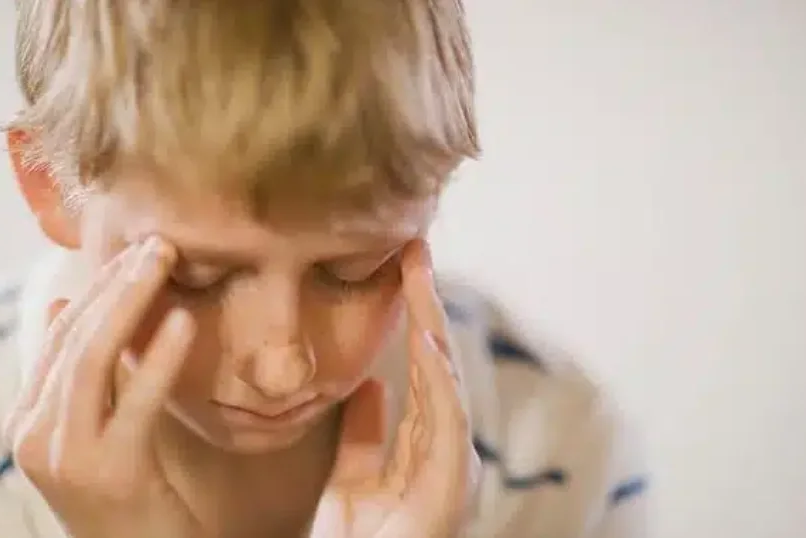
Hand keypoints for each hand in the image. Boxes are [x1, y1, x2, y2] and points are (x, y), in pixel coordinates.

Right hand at [4, 237, 205, 537]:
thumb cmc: (128, 495)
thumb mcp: (97, 427)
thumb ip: (81, 372)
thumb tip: (69, 301)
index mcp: (27, 420)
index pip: (59, 336)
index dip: (97, 288)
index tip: (134, 251)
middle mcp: (33, 435)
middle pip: (73, 339)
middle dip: (115, 284)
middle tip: (157, 242)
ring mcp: (64, 455)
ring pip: (92, 360)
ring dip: (131, 303)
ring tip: (165, 262)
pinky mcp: (107, 471)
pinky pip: (134, 401)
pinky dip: (158, 358)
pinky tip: (183, 323)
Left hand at [310, 240, 479, 537]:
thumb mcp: (353, 478)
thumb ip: (365, 434)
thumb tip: (372, 386)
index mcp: (425, 443)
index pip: (422, 364)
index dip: (415, 314)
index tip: (402, 264)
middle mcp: (444, 448)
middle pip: (437, 361)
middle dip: (426, 304)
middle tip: (414, 248)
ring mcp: (451, 465)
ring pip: (444, 378)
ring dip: (433, 323)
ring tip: (418, 275)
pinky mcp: (450, 485)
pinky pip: (445, 421)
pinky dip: (438, 378)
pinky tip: (424, 339)